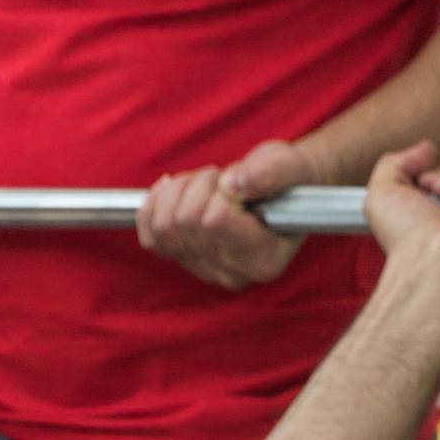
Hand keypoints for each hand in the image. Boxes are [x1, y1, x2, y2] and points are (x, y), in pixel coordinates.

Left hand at [136, 140, 319, 289]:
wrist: (282, 191)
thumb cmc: (289, 179)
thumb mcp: (289, 166)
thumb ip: (270, 173)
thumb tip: (238, 183)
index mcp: (264, 260)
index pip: (218, 222)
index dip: (223, 191)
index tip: (242, 180)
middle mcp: (233, 274)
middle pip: (189, 222)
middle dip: (201, 185)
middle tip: (225, 177)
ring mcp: (205, 270)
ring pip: (167, 225)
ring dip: (181, 191)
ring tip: (207, 182)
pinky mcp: (183, 261)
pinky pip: (151, 236)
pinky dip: (154, 206)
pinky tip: (173, 189)